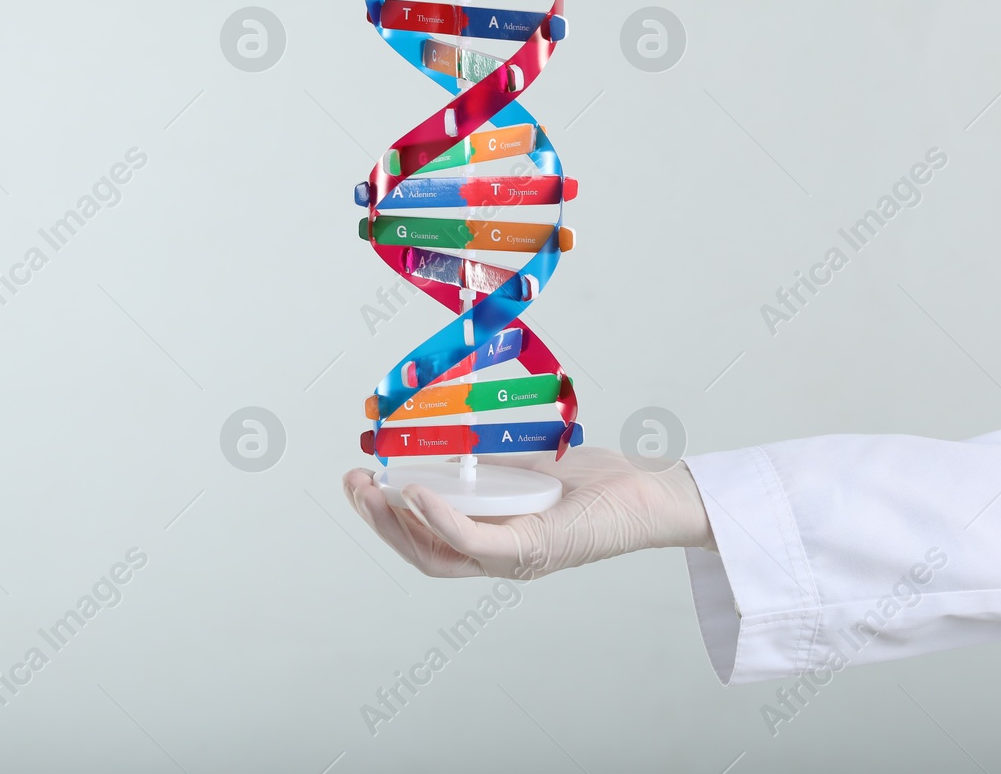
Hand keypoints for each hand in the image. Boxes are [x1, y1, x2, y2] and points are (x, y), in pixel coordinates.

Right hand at [342, 447, 716, 579]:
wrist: (648, 493)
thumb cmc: (596, 482)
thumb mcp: (527, 465)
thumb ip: (487, 464)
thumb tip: (444, 440)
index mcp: (493, 539)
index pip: (426, 538)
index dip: (387, 514)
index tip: (362, 476)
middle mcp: (498, 558)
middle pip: (420, 552)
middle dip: (377, 520)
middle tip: (352, 482)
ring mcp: (513, 560)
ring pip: (436, 555)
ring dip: (395, 523)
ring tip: (369, 490)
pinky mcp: (532, 552)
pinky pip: (472, 543)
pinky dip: (439, 520)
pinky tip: (415, 494)